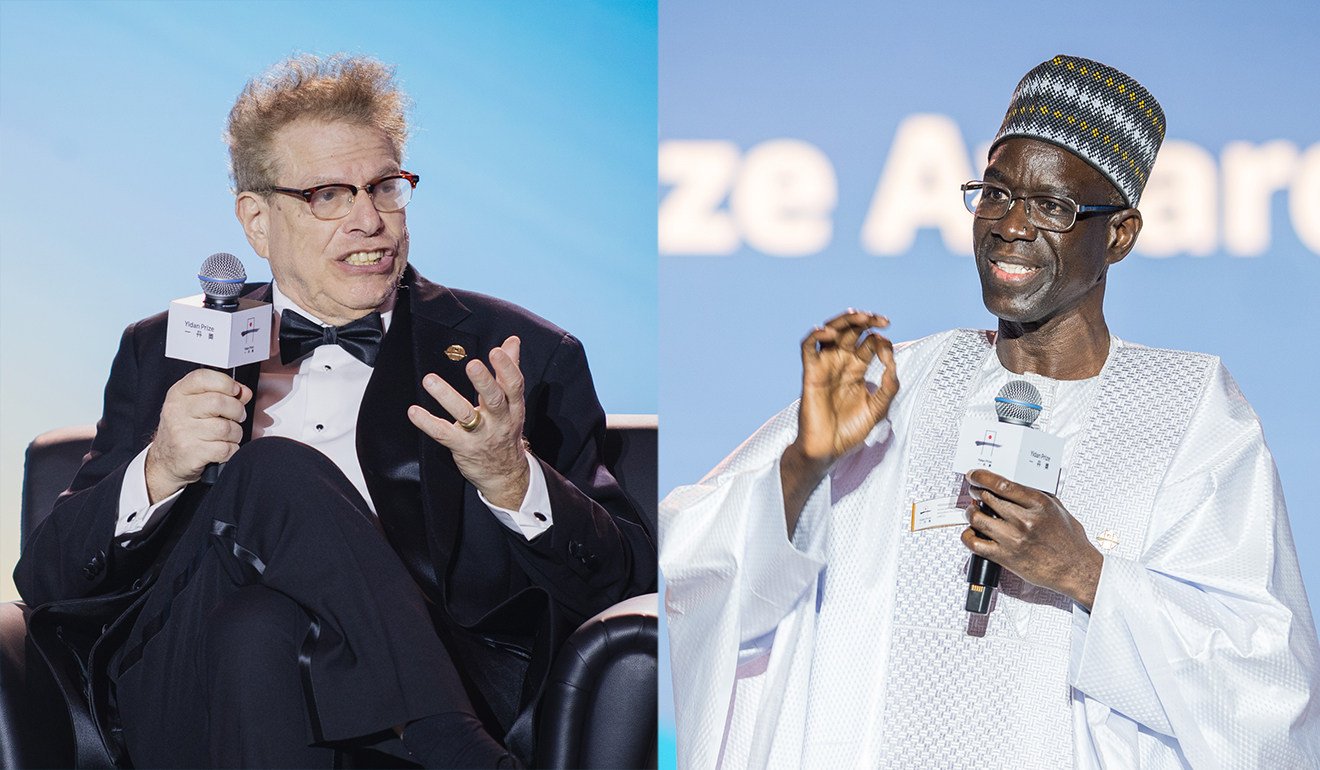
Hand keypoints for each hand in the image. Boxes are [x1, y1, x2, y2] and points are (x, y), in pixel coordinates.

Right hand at [146, 369, 252, 502]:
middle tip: (236, 417)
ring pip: (226, 428)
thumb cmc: (186, 429)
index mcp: (178, 394)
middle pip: (219, 402)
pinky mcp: (191, 453)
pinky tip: (223, 449)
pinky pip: (225, 448)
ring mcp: (182, 433)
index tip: (235, 391)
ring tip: (228, 435)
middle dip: (237, 411)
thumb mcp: (196, 406)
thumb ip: (222, 394)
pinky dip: (231, 450)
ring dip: (235, 433)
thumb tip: (244, 392)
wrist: (165, 460)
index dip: (225, 383)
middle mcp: (177, 411)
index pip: (203, 377)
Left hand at [408, 336, 530, 509]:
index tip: (496, 351)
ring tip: (430, 380)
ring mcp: (480, 435)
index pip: (514, 385)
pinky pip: (443, 434)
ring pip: (465, 415)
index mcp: (513, 407)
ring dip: (447, 397)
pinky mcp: (462, 447)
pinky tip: (414, 411)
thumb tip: (512, 341)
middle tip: (472, 364)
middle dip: (484, 382)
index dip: (507, 368)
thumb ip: (509, 370)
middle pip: (494, 399)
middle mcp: (499, 420)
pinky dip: (427, 422)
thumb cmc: (505, 430)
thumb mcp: (513, 402)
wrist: (505, 474)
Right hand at [780, 310, 897, 535]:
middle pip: (851, 332)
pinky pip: (808, 347)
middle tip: (881, 319)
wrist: (828, 450)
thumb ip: (888, 386)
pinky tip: (829, 332)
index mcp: (856, 372)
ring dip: (844, 320)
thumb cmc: (849, 432)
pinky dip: (816, 334)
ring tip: (859, 316)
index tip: (889, 351)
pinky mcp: (810, 373)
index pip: (869, 344)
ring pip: (830, 333)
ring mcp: (825, 367)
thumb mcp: (878, 408)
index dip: (881, 341)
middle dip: (866, 321)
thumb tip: (891, 362)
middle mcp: (840, 365)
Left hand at [961, 469, 1102, 609]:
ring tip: (973, 511)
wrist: (1076, 569)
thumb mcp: (1057, 508)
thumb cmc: (1070, 542)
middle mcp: (1025, 521)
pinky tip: (972, 532)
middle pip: (987, 498)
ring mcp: (1014, 539)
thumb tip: (1014, 484)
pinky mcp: (1006, 557)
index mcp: (1038, 505)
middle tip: (974, 492)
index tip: (974, 475)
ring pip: (978, 518)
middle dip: (976, 492)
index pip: (1002, 484)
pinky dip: (968, 535)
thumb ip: (1036, 495)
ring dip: (970, 512)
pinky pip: (975, 543)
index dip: (982, 477)